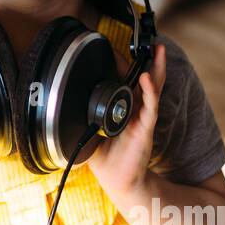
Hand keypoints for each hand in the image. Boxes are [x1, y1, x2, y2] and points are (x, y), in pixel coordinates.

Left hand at [86, 41, 165, 198]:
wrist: (118, 180)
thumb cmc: (106, 157)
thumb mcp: (91, 130)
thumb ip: (86, 114)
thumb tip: (66, 100)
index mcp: (124, 109)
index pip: (131, 83)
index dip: (130, 66)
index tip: (127, 50)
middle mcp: (136, 111)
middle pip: (147, 81)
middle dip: (152, 61)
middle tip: (155, 44)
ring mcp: (143, 118)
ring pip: (153, 89)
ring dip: (156, 69)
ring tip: (158, 51)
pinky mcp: (146, 128)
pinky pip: (150, 107)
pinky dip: (149, 91)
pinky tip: (147, 78)